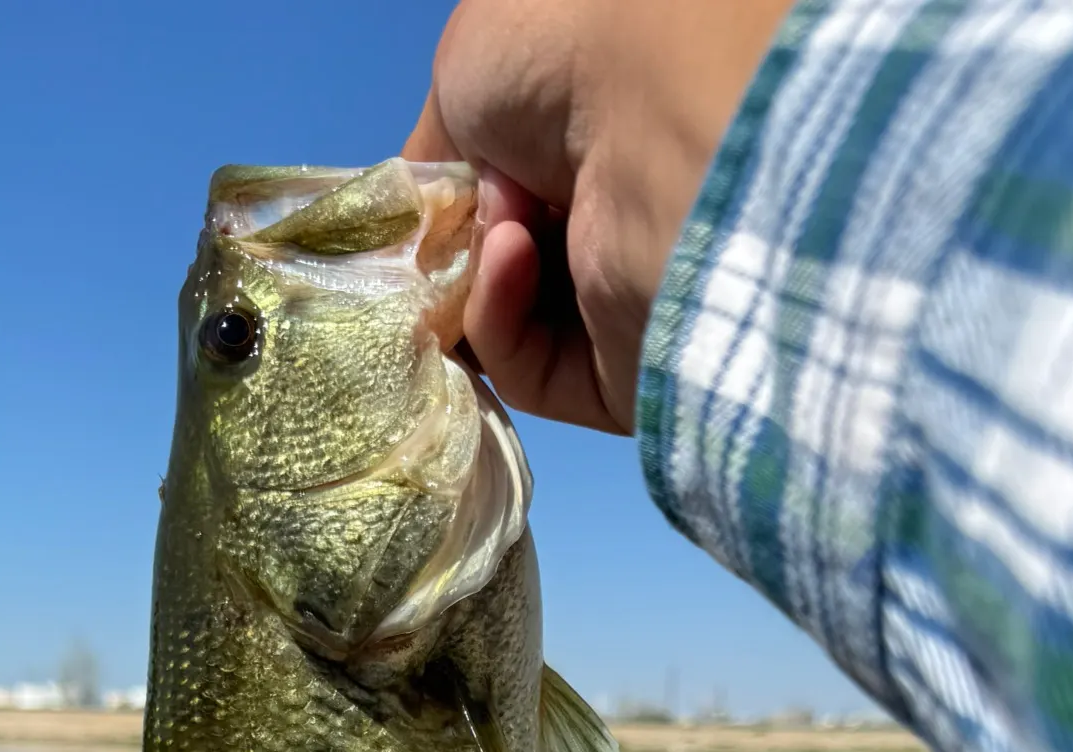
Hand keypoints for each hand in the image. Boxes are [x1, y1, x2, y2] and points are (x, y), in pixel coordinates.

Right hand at [404, 0, 792, 434]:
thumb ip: (437, 152)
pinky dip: (498, 319)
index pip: (502, 206)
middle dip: (453, 252)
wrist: (654, 110)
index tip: (418, 204)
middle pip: (499, 272)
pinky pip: (528, 371)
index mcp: (594, 149)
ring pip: (505, 329)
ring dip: (473, 278)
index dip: (448, 210)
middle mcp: (617, 226)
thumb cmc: (567, 56)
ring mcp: (623, 305)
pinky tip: (514, 253)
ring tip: (498, 222)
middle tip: (443, 221)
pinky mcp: (622, 374)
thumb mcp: (469, 66)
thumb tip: (429, 214)